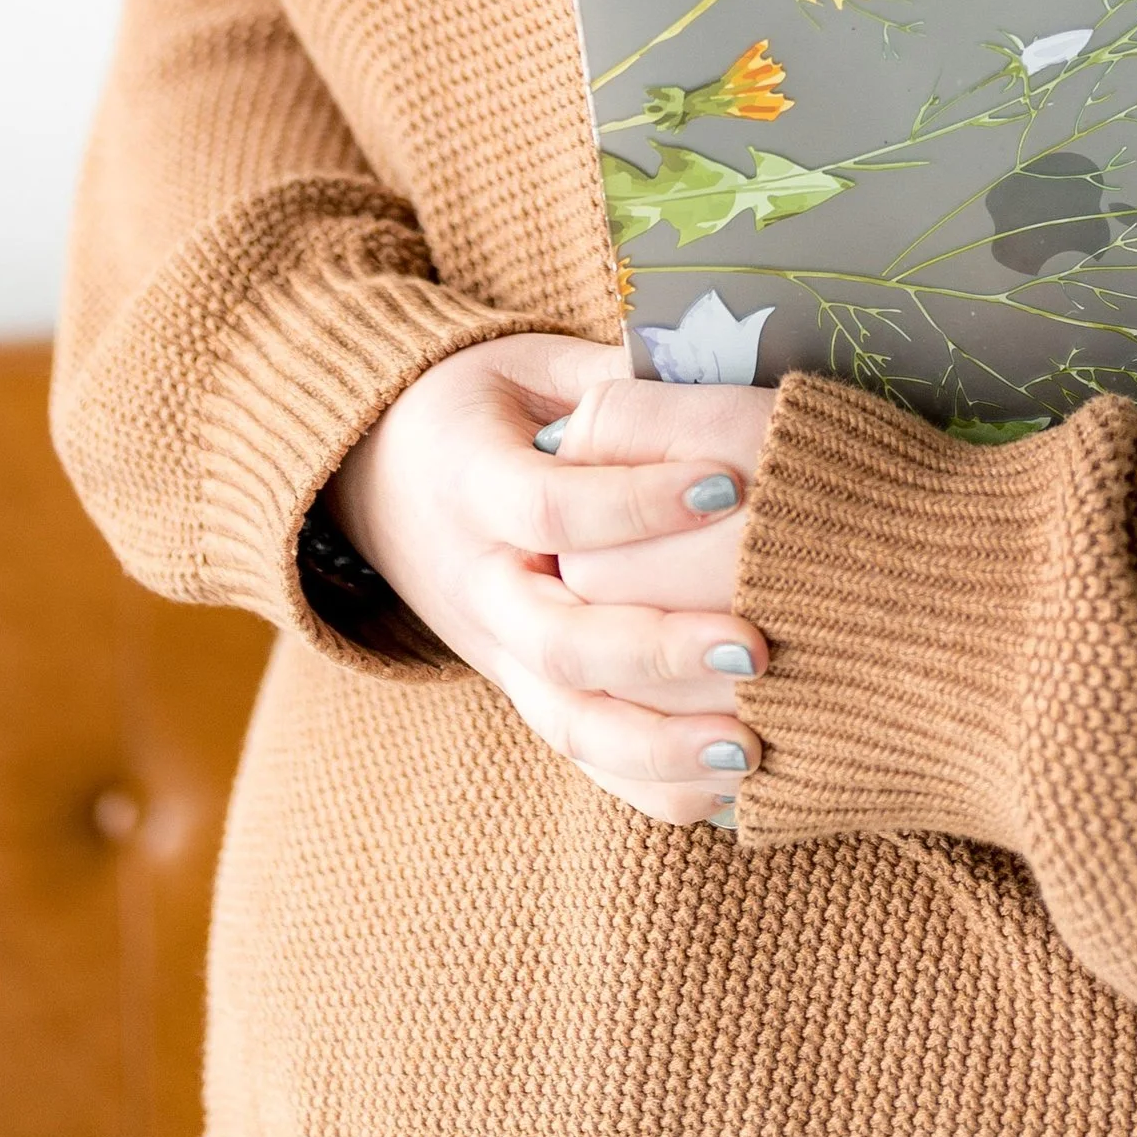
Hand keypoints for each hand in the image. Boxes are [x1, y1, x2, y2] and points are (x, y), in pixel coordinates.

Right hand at [328, 332, 771, 827]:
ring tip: (753, 742)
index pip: (552, 508)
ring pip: (568, 721)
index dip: (638, 503)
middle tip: (754, 643)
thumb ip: (610, 372)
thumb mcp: (528, 364)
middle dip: (657, 649)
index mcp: (474, 485)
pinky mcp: (523, 696)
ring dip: (660, 741)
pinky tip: (734, 785)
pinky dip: (656, 783)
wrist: (381, 478)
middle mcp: (480, 586)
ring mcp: (499, 655)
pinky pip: (585, 760)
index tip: (731, 485)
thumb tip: (712, 351)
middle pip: (558, 640)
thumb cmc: (481, 406)